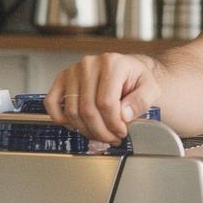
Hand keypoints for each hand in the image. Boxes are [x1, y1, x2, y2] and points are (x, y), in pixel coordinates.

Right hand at [44, 53, 158, 143]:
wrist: (128, 70)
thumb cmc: (137, 79)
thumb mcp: (150, 88)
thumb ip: (141, 101)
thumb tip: (123, 115)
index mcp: (111, 63)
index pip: (106, 103)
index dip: (113, 124)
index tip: (122, 132)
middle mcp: (89, 64)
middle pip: (88, 109)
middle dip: (101, 131)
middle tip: (112, 138)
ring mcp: (73, 71)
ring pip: (72, 111)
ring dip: (85, 130)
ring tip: (100, 134)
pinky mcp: (62, 79)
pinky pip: (52, 103)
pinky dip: (61, 119)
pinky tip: (77, 126)